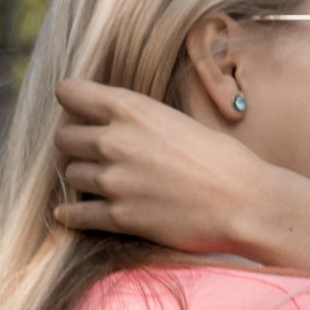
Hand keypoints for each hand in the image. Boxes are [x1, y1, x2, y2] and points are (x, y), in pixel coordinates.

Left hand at [51, 80, 274, 254]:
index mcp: (130, 109)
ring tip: (98, 183)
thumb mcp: (177, 121)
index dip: (73, 103)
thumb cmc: (224, 161)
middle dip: (76, 144)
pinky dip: (72, 215)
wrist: (245, 203)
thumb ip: (140, 122)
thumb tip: (116, 128)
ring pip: (70, 174)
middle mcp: (115, 141)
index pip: (69, 92)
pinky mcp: (120, 217)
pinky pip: (76, 215)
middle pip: (64, 137)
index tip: (82, 114)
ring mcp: (114, 181)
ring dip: (81, 178)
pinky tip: (72, 214)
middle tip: (90, 153)